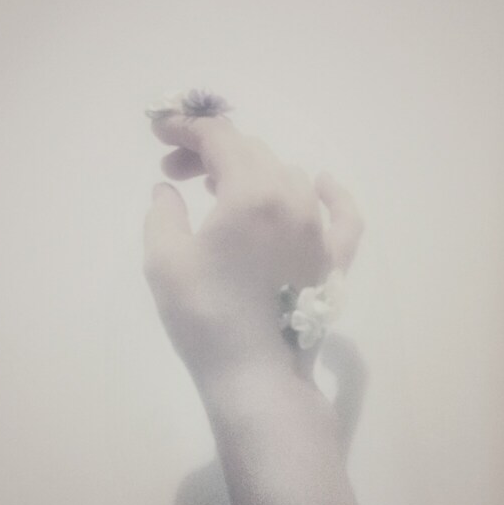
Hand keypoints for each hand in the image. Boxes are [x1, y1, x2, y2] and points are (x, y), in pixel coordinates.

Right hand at [143, 114, 362, 379]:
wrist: (256, 377)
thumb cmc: (204, 316)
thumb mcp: (164, 258)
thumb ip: (162, 212)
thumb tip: (168, 189)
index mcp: (252, 192)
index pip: (219, 138)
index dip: (186, 127)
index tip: (159, 131)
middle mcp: (293, 199)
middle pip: (251, 152)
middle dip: (209, 153)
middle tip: (175, 174)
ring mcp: (320, 228)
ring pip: (287, 176)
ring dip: (250, 172)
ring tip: (220, 191)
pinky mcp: (334, 258)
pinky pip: (344, 214)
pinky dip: (332, 194)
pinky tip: (321, 182)